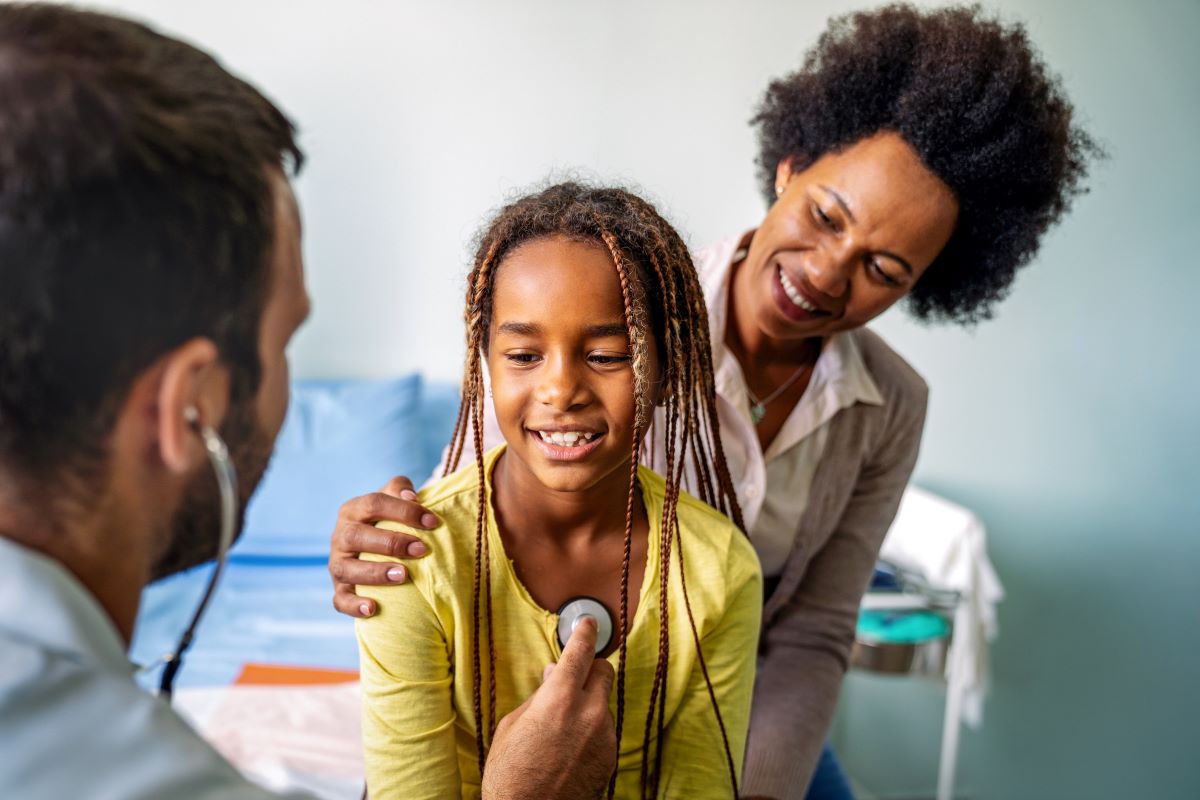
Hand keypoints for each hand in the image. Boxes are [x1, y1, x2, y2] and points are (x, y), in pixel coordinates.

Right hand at [328, 475, 439, 616]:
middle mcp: (341, 536)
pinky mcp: (339, 589)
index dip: (404, 511)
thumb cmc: (388, 520)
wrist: (371, 546)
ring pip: (346, 569)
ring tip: (403, 576)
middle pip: (357, 536)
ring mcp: (337, 564)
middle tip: (421, 550)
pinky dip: (354, 605)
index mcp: (353, 510)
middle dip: (391, 543)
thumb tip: (411, 497)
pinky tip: (373, 608)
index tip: (433, 522)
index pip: (374, 504)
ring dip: (374, 573)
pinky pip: (340, 600)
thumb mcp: (393, 500)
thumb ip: (400, 489)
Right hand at [482, 617, 616, 799]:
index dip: (585, 633)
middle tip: (574, 677)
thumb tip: (555, 673)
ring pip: (603, 704)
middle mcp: (590, 712)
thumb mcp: (512, 725)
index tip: (588, 623)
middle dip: (590, 669)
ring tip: (562, 729)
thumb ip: (539, 695)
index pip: (580, 652)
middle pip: (603, 672)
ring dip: (588, 706)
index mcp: (561, 698)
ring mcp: (605, 736)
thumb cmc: (511, 773)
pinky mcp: (611, 757)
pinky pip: (604, 731)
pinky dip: (591, 731)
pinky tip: (570, 749)